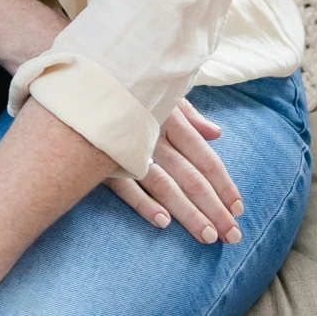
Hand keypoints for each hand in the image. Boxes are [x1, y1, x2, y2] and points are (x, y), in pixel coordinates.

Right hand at [107, 99, 243, 245]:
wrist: (79, 81)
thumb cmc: (126, 86)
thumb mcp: (161, 91)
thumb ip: (190, 114)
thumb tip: (216, 134)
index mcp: (171, 118)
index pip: (204, 157)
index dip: (223, 184)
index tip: (237, 208)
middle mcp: (154, 135)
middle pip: (191, 177)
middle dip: (214, 208)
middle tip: (232, 235)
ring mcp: (128, 148)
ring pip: (164, 186)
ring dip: (188, 213)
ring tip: (207, 236)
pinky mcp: (103, 159)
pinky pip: (125, 185)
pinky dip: (144, 203)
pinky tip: (163, 221)